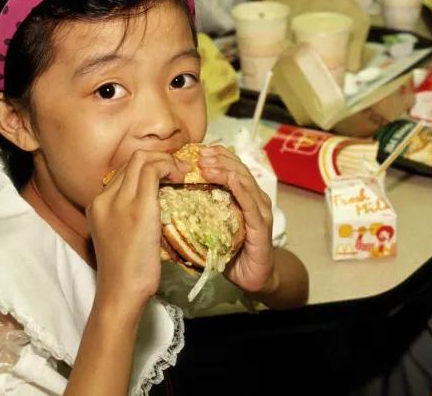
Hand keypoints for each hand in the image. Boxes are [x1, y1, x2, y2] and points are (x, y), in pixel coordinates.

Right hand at [88, 150, 189, 311]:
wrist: (121, 292)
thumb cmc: (126, 271)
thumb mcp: (120, 236)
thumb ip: (128, 215)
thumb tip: (154, 202)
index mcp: (98, 205)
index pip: (124, 171)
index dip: (148, 165)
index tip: (167, 173)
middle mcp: (105, 198)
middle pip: (132, 159)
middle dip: (159, 157)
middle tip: (179, 169)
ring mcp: (119, 201)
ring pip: (142, 159)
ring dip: (166, 160)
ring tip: (182, 172)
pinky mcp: (139, 207)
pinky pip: (154, 171)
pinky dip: (170, 167)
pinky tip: (181, 178)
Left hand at [192, 146, 276, 294]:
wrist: (253, 280)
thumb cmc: (230, 254)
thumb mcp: (213, 227)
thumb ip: (201, 210)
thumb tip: (170, 197)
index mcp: (243, 196)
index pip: (231, 167)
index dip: (215, 156)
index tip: (195, 151)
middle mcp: (254, 199)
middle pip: (238, 168)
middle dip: (218, 158)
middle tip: (198, 153)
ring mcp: (259, 211)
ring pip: (244, 181)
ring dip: (225, 169)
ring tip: (207, 164)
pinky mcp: (261, 226)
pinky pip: (250, 203)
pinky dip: (240, 189)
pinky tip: (230, 180)